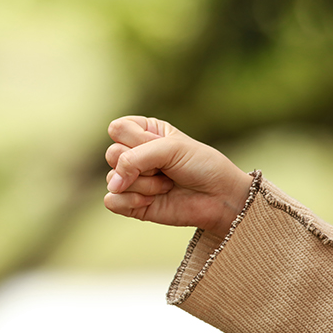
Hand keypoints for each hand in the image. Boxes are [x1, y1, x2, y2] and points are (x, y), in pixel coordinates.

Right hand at [103, 116, 252, 236]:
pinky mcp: (131, 203)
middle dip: (141, 165)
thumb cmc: (201, 166)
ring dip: (144, 185)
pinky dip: (132, 202)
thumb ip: (135, 159)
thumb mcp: (171, 148)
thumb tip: (113, 185)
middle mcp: (134, 155)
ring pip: (113, 179)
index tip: (161, 145)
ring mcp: (130, 180)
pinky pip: (112, 201)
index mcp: (144, 132)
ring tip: (166, 185)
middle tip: (166, 169)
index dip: (135, 139)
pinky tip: (152, 201)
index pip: (117, 129)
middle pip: (111, 154)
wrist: (220, 197)